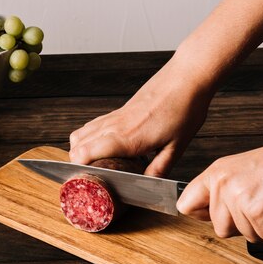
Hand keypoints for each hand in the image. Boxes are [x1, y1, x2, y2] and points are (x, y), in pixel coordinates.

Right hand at [69, 56, 214, 176]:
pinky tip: (100, 146)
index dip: (79, 169)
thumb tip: (149, 185)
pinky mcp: (118, 111)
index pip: (85, 153)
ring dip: (79, 150)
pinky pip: (92, 126)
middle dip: (76, 164)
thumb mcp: (177, 146)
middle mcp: (114, 126)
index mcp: (126, 138)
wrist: (186, 78)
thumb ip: (159, 168)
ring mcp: (114, 117)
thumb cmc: (184, 109)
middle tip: (90, 178)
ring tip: (92, 165)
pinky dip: (87, 138)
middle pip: (77, 146)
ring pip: (80, 134)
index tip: (87, 181)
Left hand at [177, 132, 262, 243]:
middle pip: (220, 229)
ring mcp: (239, 197)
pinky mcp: (258, 211)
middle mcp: (223, 183)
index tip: (216, 216)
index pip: (186, 205)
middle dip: (244, 226)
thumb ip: (223, 192)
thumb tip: (209, 216)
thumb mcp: (243, 171)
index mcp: (216, 173)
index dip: (202, 216)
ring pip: (246, 236)